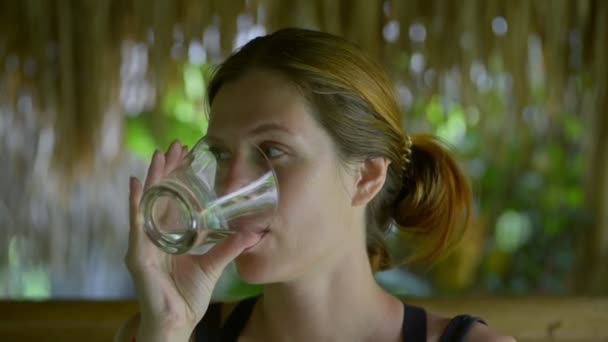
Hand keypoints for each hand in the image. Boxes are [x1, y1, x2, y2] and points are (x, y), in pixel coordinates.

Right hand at [125, 141, 260, 339]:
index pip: (171, 200)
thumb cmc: (188, 296)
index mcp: (168, 236)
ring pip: (146, 205)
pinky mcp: (138, 256)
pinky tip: (135, 185)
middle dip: (165, 171)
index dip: (176, 177)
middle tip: (173, 145)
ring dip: (152, 179)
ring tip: (157, 156)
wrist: (177, 322)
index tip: (185, 154)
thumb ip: (229, 247)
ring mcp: (143, 245)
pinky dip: (135, 204)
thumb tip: (252, 233)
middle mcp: (153, 236)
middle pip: (158, 197)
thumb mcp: (213, 265)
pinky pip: (136, 226)